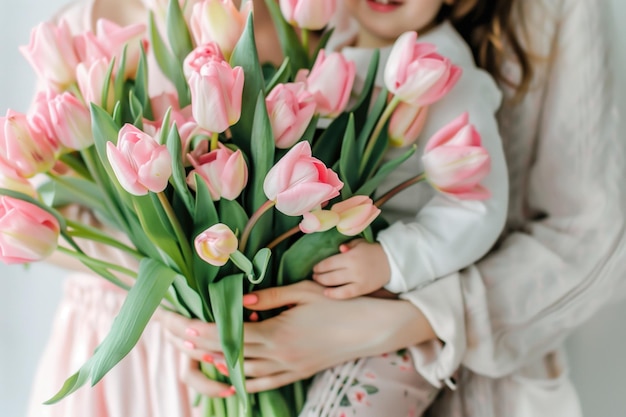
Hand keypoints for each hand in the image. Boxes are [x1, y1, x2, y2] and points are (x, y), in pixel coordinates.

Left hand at [161, 281, 434, 392]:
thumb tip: (241, 298)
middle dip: (204, 346)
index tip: (185, 325)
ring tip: (200, 354)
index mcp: (277, 333)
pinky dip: (244, 381)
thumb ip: (269, 296)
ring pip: (244, 373)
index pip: (231, 334)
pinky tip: (232, 376)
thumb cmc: (337, 304)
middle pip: (232, 354)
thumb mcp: (303, 292)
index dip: (206, 330)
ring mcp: (287, 368)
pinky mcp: (296, 374)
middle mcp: (278, 356)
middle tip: (183, 340)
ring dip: (220, 364)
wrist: (369, 329)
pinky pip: (264, 383)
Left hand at [312, 239, 390, 298]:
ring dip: (323, 283)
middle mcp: (353, 269)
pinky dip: (335, 294)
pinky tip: (326, 293)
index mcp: (351, 256)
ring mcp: (358, 280)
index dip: (319, 266)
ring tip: (318, 281)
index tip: (314, 268)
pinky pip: (346, 293)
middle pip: (330, 274)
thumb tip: (339, 249)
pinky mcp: (362, 289)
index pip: (329, 263)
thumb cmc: (372, 251)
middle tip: (314, 275)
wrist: (390, 262)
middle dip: (319, 275)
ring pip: (336, 283)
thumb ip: (348, 246)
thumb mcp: (360, 244)